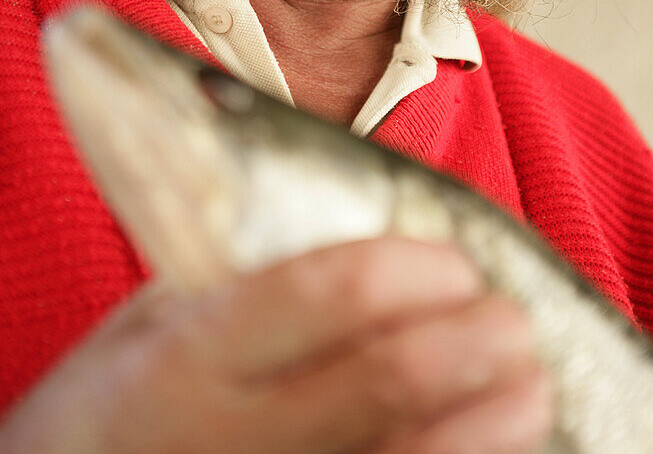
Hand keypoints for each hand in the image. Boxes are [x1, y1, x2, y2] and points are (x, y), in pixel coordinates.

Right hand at [0, 236, 552, 452]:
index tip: (456, 265)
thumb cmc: (115, 403)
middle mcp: (233, 438)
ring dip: (493, 426)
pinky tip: (492, 451)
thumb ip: (240, 280)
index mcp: (193, 355)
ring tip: (529, 388)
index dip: (414, 271)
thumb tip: (368, 230)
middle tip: (513, 322)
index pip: (329, 292)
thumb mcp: (148, 323)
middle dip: (475, 342)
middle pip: (389, 380)